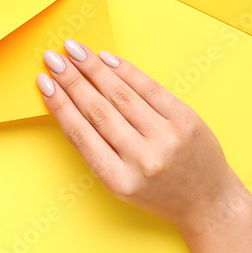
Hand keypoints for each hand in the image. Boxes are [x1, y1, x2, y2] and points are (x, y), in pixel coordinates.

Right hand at [36, 40, 246, 235]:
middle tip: (53, 59)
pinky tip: (106, 59)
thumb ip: (97, 148)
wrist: (208, 201)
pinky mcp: (186, 121)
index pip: (81, 134)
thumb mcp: (120, 182)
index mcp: (119, 180)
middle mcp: (143, 160)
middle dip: (71, 80)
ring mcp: (167, 139)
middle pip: (98, 110)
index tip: (43, 82)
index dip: (60, 105)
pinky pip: (150, 89)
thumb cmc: (158, 193)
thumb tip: (71, 101)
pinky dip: (126, 71)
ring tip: (74, 51)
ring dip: (93, 69)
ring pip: (121, 96)